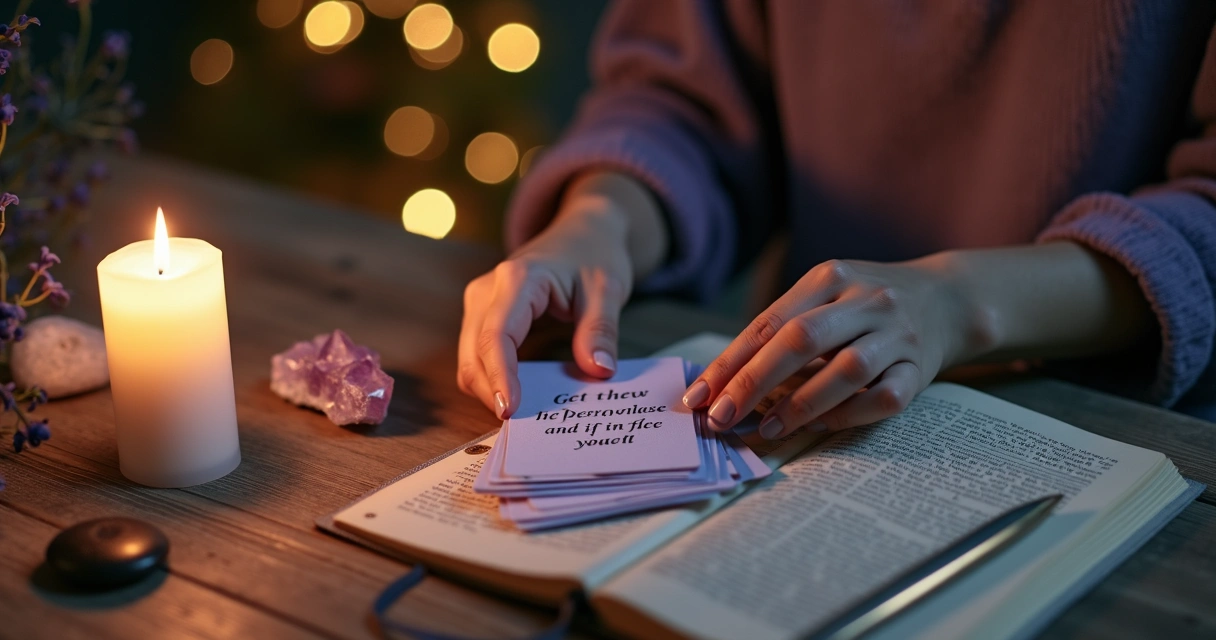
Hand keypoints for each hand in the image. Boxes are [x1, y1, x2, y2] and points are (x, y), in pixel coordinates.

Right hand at [458, 173, 666, 418]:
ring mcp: (480, 302)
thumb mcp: (608, 289)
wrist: (582, 231)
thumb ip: (601, 330)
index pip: (498, 335)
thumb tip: (599, 370)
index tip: (511, 411)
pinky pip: (477, 355)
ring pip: (469, 358)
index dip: (500, 376)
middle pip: (474, 352)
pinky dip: (491, 379)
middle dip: (491, 391)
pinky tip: (516, 395)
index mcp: (518, 278)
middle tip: (522, 426)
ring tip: (522, 415)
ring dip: (489, 389)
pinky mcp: (482, 315)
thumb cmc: (594, 255)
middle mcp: (488, 289)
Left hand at [684, 257, 983, 438]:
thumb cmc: (864, 305)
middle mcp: (866, 300)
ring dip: (800, 404)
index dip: (730, 362)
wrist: (948, 299)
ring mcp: (897, 334)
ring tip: (767, 429)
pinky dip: (849, 414)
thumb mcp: (824, 296)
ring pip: (846, 370)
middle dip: (754, 383)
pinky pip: (884, 398)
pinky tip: (821, 426)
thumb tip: (721, 383)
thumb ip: (780, 330)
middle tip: (722, 418)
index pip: (769, 323)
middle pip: (801, 340)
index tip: (700, 396)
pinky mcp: (920, 369)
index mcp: (830, 278)